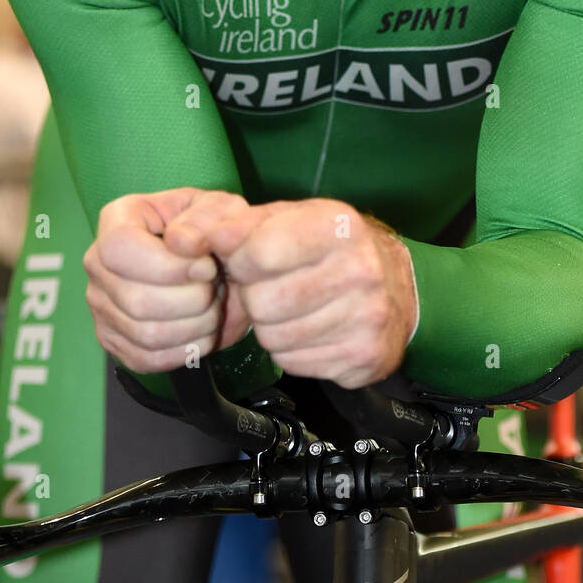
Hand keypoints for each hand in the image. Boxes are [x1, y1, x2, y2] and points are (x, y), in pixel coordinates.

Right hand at [83, 188, 249, 372]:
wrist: (221, 268)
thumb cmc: (214, 232)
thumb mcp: (220, 209)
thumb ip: (205, 217)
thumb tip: (182, 242)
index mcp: (118, 220)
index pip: (120, 248)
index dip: (168, 266)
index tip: (206, 267)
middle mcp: (98, 264)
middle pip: (137, 299)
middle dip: (193, 300)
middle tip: (215, 286)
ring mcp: (102, 306)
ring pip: (146, 334)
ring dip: (195, 325)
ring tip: (212, 306)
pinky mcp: (114, 341)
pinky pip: (147, 359)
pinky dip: (186, 350)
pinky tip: (202, 329)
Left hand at [166, 196, 418, 388]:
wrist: (397, 287)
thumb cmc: (329, 249)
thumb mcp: (287, 219)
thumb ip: (234, 224)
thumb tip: (186, 237)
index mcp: (337, 226)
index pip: (260, 251)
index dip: (242, 260)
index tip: (249, 259)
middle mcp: (360, 269)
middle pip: (263, 301)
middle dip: (257, 297)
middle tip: (275, 287)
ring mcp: (367, 316)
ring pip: (275, 338)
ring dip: (272, 327)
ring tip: (294, 308)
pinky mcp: (364, 357)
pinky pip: (294, 363)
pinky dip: (292, 351)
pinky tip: (311, 330)